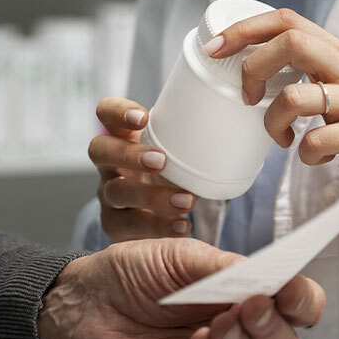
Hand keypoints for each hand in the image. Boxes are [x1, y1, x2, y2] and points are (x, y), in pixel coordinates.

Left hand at [39, 239, 324, 338]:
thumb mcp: (182, 257)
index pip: (296, 308)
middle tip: (251, 305)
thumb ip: (225, 267)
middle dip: (272, 325)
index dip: (302, 301)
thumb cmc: (132, 275)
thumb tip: (267, 276)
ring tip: (219, 324)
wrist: (83, 300)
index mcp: (246, 298)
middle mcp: (239, 337)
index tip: (290, 288)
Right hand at [89, 96, 196, 240]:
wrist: (156, 211)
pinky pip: (128, 226)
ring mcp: (107, 194)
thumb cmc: (170, 170)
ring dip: (151, 196)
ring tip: (186, 201)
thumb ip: (192, 135)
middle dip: (129, 154)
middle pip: (99, 150)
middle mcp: (108, 163)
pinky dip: (158, 227)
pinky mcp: (113, 223)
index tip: (144, 118)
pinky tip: (183, 226)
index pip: (105, 112)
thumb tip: (240, 115)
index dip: (117, 111)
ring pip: (116, 192)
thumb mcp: (174, 150)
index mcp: (121, 136)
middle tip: (161, 161)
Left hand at [209, 8, 338, 210]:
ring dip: (274, 122)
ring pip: (296, 97)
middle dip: (255, 70)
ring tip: (281, 137)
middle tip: (249, 99)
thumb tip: (241, 61)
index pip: (286, 20)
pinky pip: (317, 140)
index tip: (214, 50)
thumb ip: (298, 68)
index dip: (244, 29)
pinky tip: (314, 155)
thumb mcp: (329, 85)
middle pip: (292, 43)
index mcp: (334, 51)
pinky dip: (305, 153)